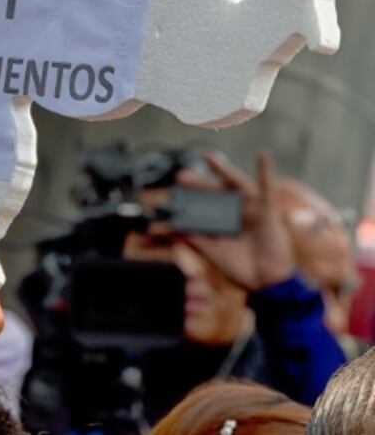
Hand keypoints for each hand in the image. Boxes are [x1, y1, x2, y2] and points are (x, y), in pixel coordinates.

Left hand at [182, 151, 295, 290]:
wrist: (266, 284)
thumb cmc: (241, 267)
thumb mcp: (212, 250)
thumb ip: (194, 237)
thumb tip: (171, 226)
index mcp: (222, 219)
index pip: (203, 202)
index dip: (189, 196)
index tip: (172, 193)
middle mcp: (236, 210)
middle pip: (216, 191)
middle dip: (199, 183)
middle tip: (181, 177)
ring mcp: (251, 209)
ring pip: (236, 184)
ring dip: (223, 170)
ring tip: (208, 157)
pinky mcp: (267, 211)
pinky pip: (268, 188)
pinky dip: (266, 170)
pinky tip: (263, 154)